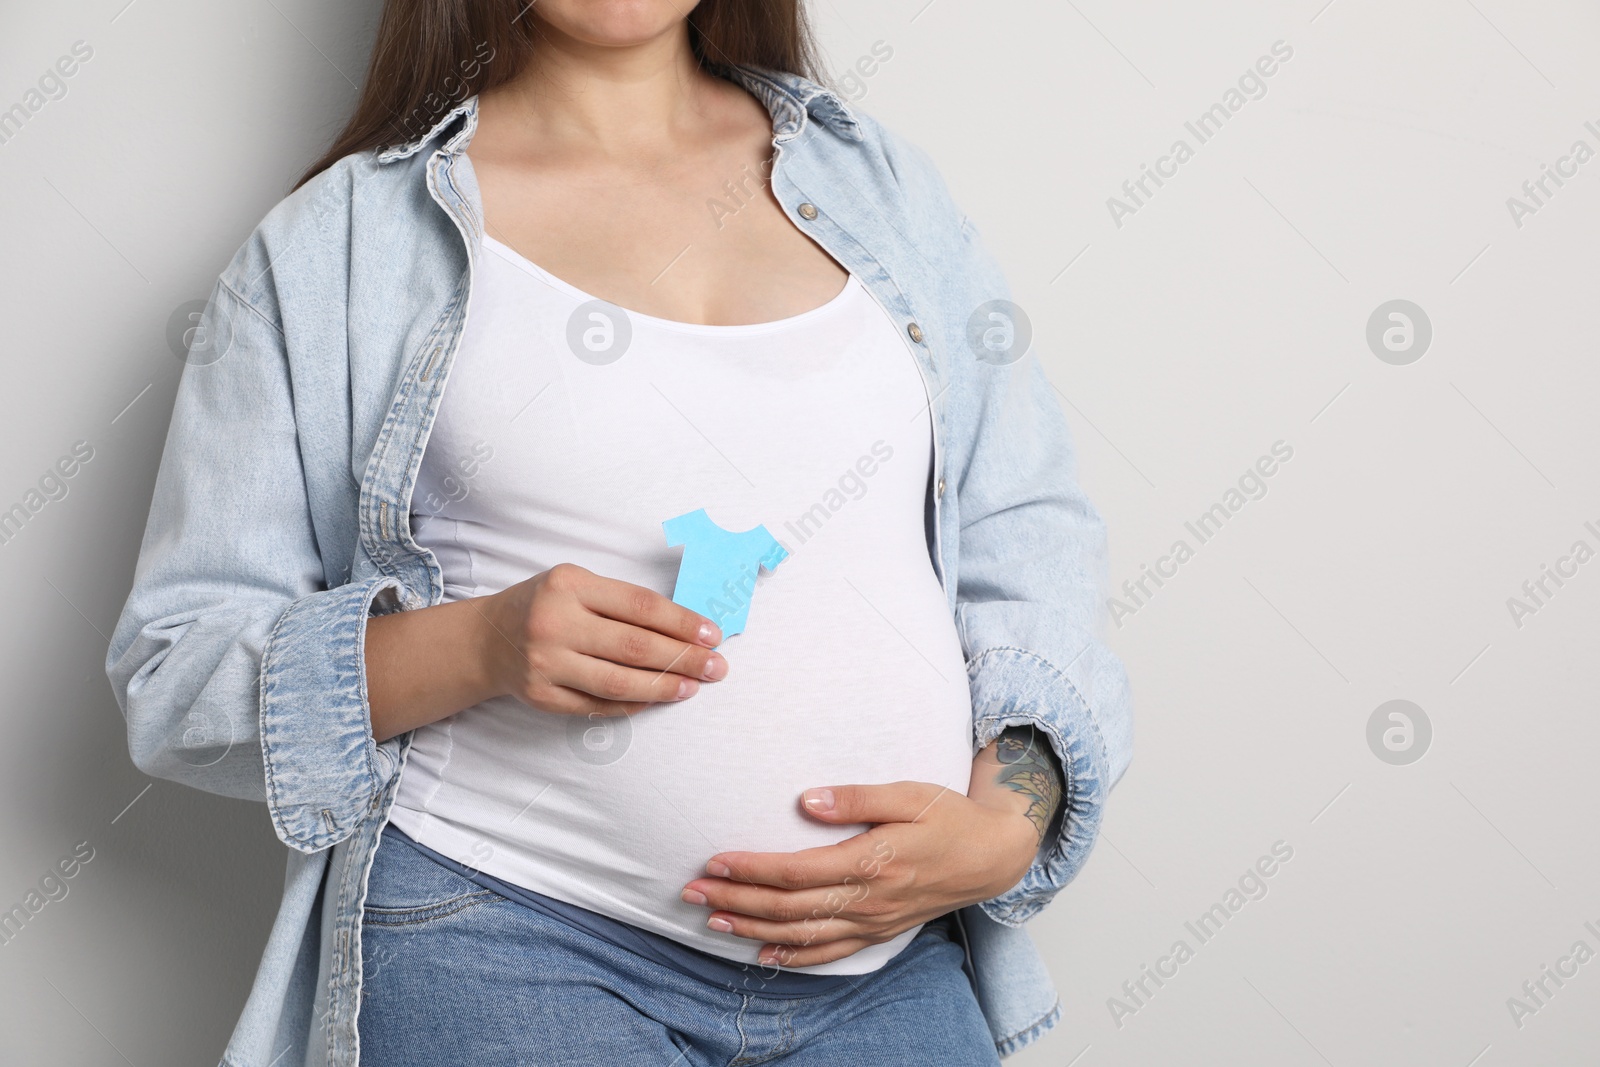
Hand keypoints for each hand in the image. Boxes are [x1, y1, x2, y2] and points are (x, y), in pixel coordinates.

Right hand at [477, 562, 725, 716]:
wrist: (488, 638)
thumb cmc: (546, 605)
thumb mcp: (577, 584)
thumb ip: (622, 602)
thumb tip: (687, 628)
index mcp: (570, 585)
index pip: (641, 606)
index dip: (683, 623)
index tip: (713, 635)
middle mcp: (555, 623)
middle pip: (635, 647)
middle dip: (684, 659)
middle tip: (717, 667)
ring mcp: (546, 663)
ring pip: (619, 682)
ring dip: (665, 687)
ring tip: (693, 687)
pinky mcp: (542, 696)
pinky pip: (599, 705)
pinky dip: (633, 704)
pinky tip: (657, 698)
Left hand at [679, 780, 1039, 967]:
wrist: (992, 856)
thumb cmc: (949, 817)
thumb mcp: (908, 793)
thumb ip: (857, 797)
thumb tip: (807, 801)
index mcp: (872, 861)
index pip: (796, 871)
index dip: (752, 868)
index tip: (715, 859)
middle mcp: (869, 899)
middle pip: (789, 907)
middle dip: (737, 900)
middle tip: (692, 891)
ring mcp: (874, 921)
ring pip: (802, 934)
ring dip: (754, 929)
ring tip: (712, 920)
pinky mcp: (879, 931)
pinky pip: (831, 953)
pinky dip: (795, 957)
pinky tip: (764, 955)